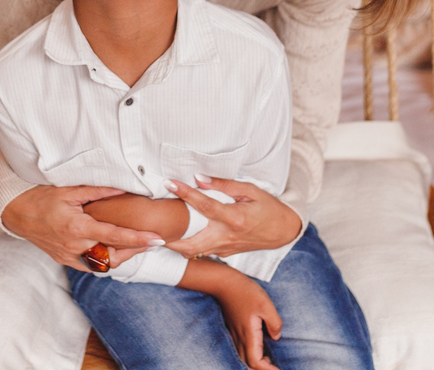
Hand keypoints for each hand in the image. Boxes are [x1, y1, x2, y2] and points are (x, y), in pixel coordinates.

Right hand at [1, 185, 163, 271]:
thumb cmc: (41, 199)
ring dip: (121, 257)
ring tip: (137, 245)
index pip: (116, 237)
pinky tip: (113, 250)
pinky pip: (90, 266)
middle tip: (152, 242)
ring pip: (103, 265)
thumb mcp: (70, 191)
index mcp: (78, 228)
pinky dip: (104, 260)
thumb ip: (99, 191)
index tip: (157, 239)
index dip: (139, 239)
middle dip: (135, 252)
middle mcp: (75, 246)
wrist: (16, 214)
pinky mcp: (64, 260)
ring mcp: (68, 256)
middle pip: (114, 257)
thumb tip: (124, 188)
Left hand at [164, 176, 301, 258]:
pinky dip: (186, 246)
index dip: (186, 193)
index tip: (169, 183)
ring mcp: (223, 248)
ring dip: (173, 244)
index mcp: (234, 218)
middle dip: (168, 237)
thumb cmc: (267, 207)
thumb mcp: (251, 190)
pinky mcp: (223, 254)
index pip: (205, 205)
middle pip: (190, 243)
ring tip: (157, 230)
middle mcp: (226, 236)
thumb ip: (224, 185)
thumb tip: (200, 178)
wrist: (283, 231)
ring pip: (191, 252)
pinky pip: (200, 252)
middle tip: (150, 225)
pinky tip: (175, 236)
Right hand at [214, 272, 282, 369]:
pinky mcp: (234, 329)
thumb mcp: (266, 304)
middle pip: (249, 363)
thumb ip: (274, 323)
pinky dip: (252, 354)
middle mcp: (240, 337)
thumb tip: (276, 337)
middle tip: (276, 367)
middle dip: (262, 369)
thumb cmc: (245, 291)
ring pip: (244, 357)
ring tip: (270, 361)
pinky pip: (242, 349)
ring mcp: (235, 334)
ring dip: (257, 362)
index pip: (255, 362)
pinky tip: (261, 348)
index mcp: (248, 334)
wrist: (224, 282)